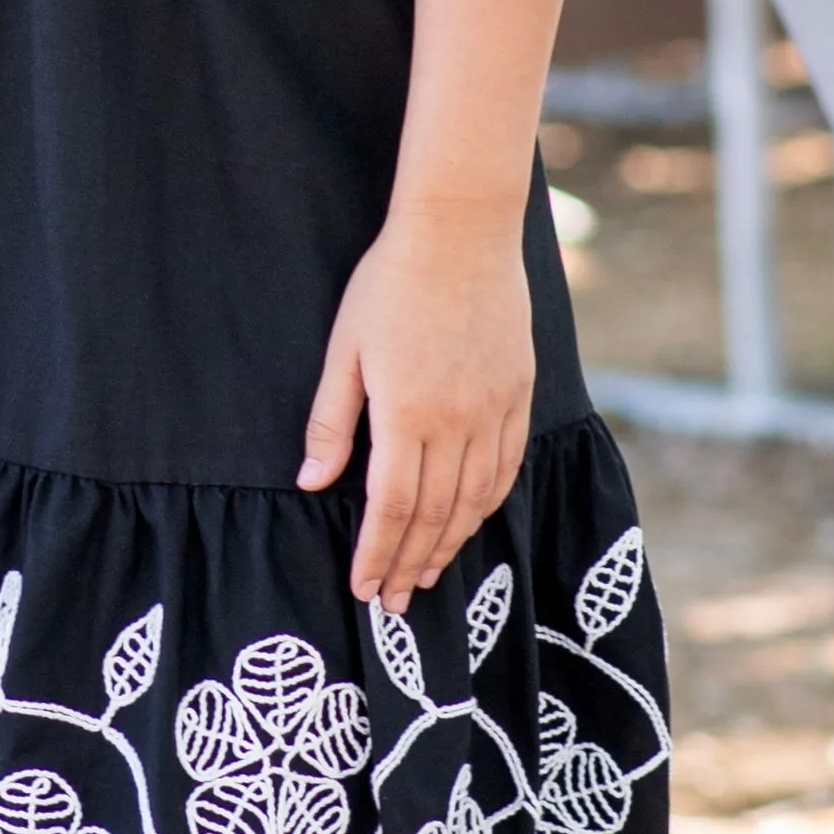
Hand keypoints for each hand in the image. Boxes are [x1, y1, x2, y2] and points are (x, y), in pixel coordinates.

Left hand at [299, 210, 533, 611]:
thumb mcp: (344, 350)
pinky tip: (469, 523)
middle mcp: (457, 421)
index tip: (362, 586)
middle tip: (391, 601)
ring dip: (450, 544)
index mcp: (407, 413)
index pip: (392, 506)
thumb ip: (331, 423)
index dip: (376, 552)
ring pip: (475, 499)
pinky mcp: (520, 393)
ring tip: (426, 576)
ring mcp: (494, 409)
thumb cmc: (390, 285)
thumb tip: (312, 485)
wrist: (461, 232)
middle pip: (435, 514)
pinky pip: (507, 467)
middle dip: (410, 563)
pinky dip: (487, 505)